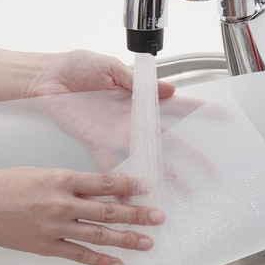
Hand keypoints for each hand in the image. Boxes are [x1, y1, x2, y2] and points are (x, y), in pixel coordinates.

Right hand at [0, 168, 164, 264]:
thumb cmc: (6, 184)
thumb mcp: (42, 173)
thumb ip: (71, 183)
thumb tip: (102, 190)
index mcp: (61, 179)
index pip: (104, 182)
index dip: (129, 185)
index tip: (149, 187)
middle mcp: (62, 204)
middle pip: (108, 210)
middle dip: (137, 214)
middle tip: (159, 218)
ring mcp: (55, 227)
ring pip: (99, 235)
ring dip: (126, 239)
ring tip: (148, 243)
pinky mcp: (47, 247)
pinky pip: (79, 256)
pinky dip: (101, 262)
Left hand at [26, 50, 222, 186]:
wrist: (44, 79)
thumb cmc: (74, 68)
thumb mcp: (108, 66)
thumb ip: (134, 80)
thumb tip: (167, 89)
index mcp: (137, 98)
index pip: (173, 105)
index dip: (197, 111)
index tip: (219, 116)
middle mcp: (131, 120)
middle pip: (168, 139)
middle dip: (191, 155)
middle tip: (210, 170)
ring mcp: (116, 134)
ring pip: (147, 157)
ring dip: (165, 175)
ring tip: (183, 191)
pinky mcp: (96, 143)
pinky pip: (112, 166)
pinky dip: (122, 183)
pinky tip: (136, 198)